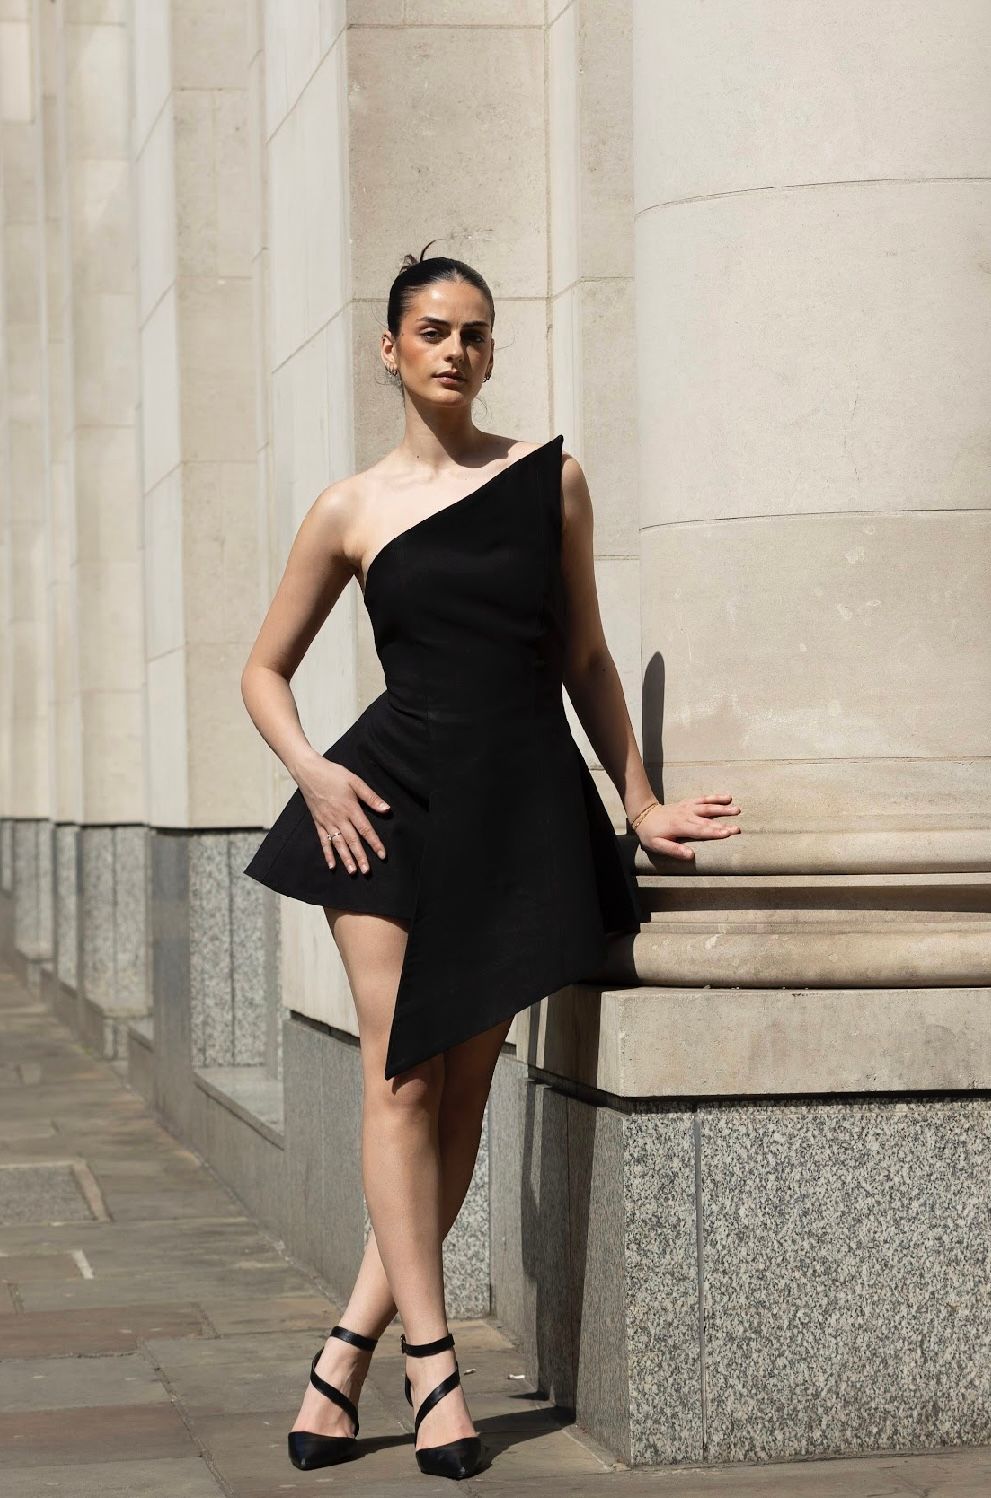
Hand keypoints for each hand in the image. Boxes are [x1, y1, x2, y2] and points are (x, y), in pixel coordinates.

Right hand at [298, 758, 390, 874]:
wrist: (309, 771)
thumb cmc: (333, 774)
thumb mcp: (355, 781)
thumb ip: (371, 797)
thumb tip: (386, 809)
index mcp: (350, 808)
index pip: (365, 830)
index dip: (374, 843)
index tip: (382, 855)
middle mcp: (338, 818)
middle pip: (352, 841)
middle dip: (360, 857)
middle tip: (367, 871)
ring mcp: (327, 822)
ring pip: (338, 844)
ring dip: (346, 859)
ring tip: (352, 872)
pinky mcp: (318, 822)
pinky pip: (323, 841)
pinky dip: (327, 853)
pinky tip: (332, 865)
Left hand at [631, 794, 740, 861]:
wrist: (644, 814)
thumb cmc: (651, 833)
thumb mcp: (657, 845)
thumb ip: (674, 850)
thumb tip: (691, 855)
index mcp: (679, 826)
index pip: (700, 830)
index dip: (714, 832)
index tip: (727, 834)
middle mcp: (686, 815)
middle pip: (707, 819)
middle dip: (723, 823)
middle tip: (737, 828)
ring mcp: (688, 807)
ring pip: (707, 806)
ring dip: (722, 808)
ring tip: (736, 809)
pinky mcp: (688, 803)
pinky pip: (703, 799)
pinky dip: (715, 798)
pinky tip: (726, 797)